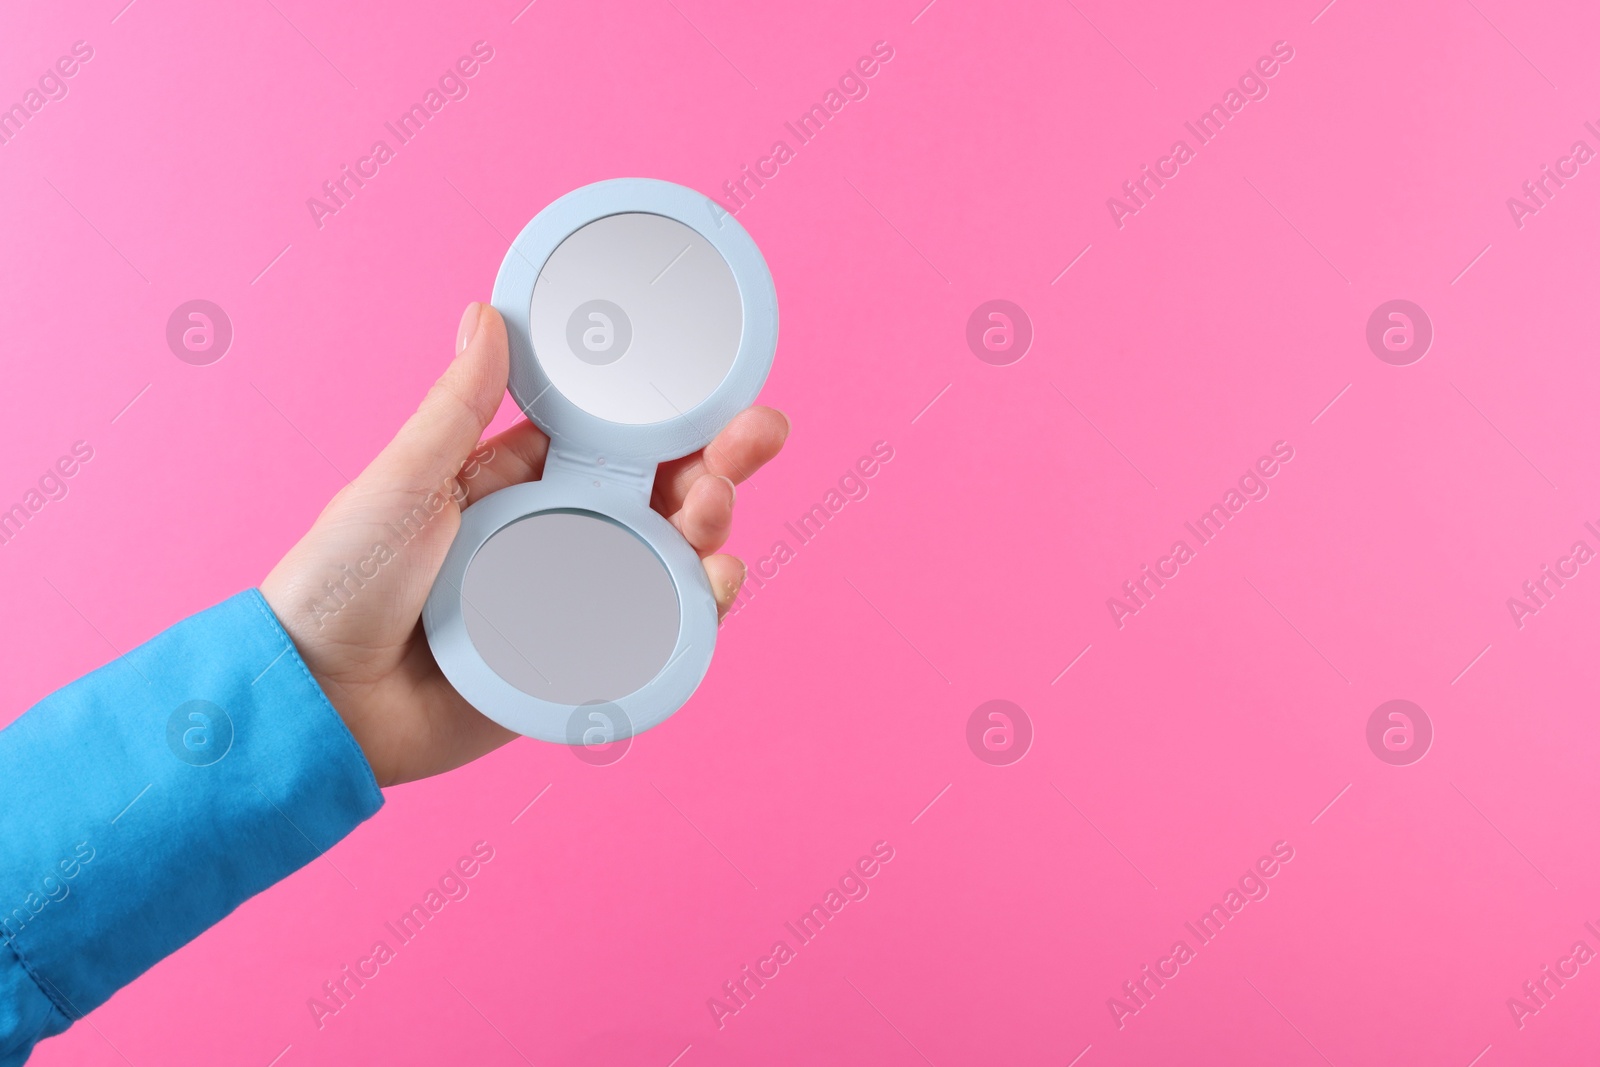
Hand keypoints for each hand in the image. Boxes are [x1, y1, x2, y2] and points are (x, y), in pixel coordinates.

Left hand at [260, 303, 787, 786]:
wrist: (320, 702)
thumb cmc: (340, 583)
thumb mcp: (400, 481)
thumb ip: (457, 409)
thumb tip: (486, 315)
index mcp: (514, 483)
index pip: (612, 442)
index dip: (671, 418)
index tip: (721, 395)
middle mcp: (552, 536)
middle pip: (658, 496)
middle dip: (717, 465)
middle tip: (754, 441)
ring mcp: (571, 602)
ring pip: (667, 560)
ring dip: (710, 528)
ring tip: (713, 514)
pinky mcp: (578, 665)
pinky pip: (655, 634)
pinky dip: (696, 610)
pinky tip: (715, 583)